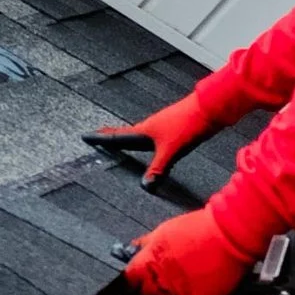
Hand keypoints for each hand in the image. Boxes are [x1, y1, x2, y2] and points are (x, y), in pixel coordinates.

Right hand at [88, 90, 226, 188]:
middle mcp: (150, 126)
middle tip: (97, 136)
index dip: (100, 138)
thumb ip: (158, 169)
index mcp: (144, 130)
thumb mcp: (172, 151)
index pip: (117, 136)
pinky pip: (150, 135)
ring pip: (138, 133)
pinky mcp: (172, 127)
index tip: (85, 136)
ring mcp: (161, 125)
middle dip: (110, 136)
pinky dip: (143, 139)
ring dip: (126, 136)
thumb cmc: (188, 125)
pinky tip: (150, 143)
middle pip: (125, 132)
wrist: (210, 108)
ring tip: (119, 139)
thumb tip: (145, 187)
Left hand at [126, 205, 259, 294]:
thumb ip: (148, 242)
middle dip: (147, 294)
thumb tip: (134, 248)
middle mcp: (159, 280)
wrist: (230, 234)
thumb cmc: (201, 228)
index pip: (128, 279)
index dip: (132, 281)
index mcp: (149, 260)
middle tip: (157, 290)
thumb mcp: (166, 229)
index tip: (136, 283)